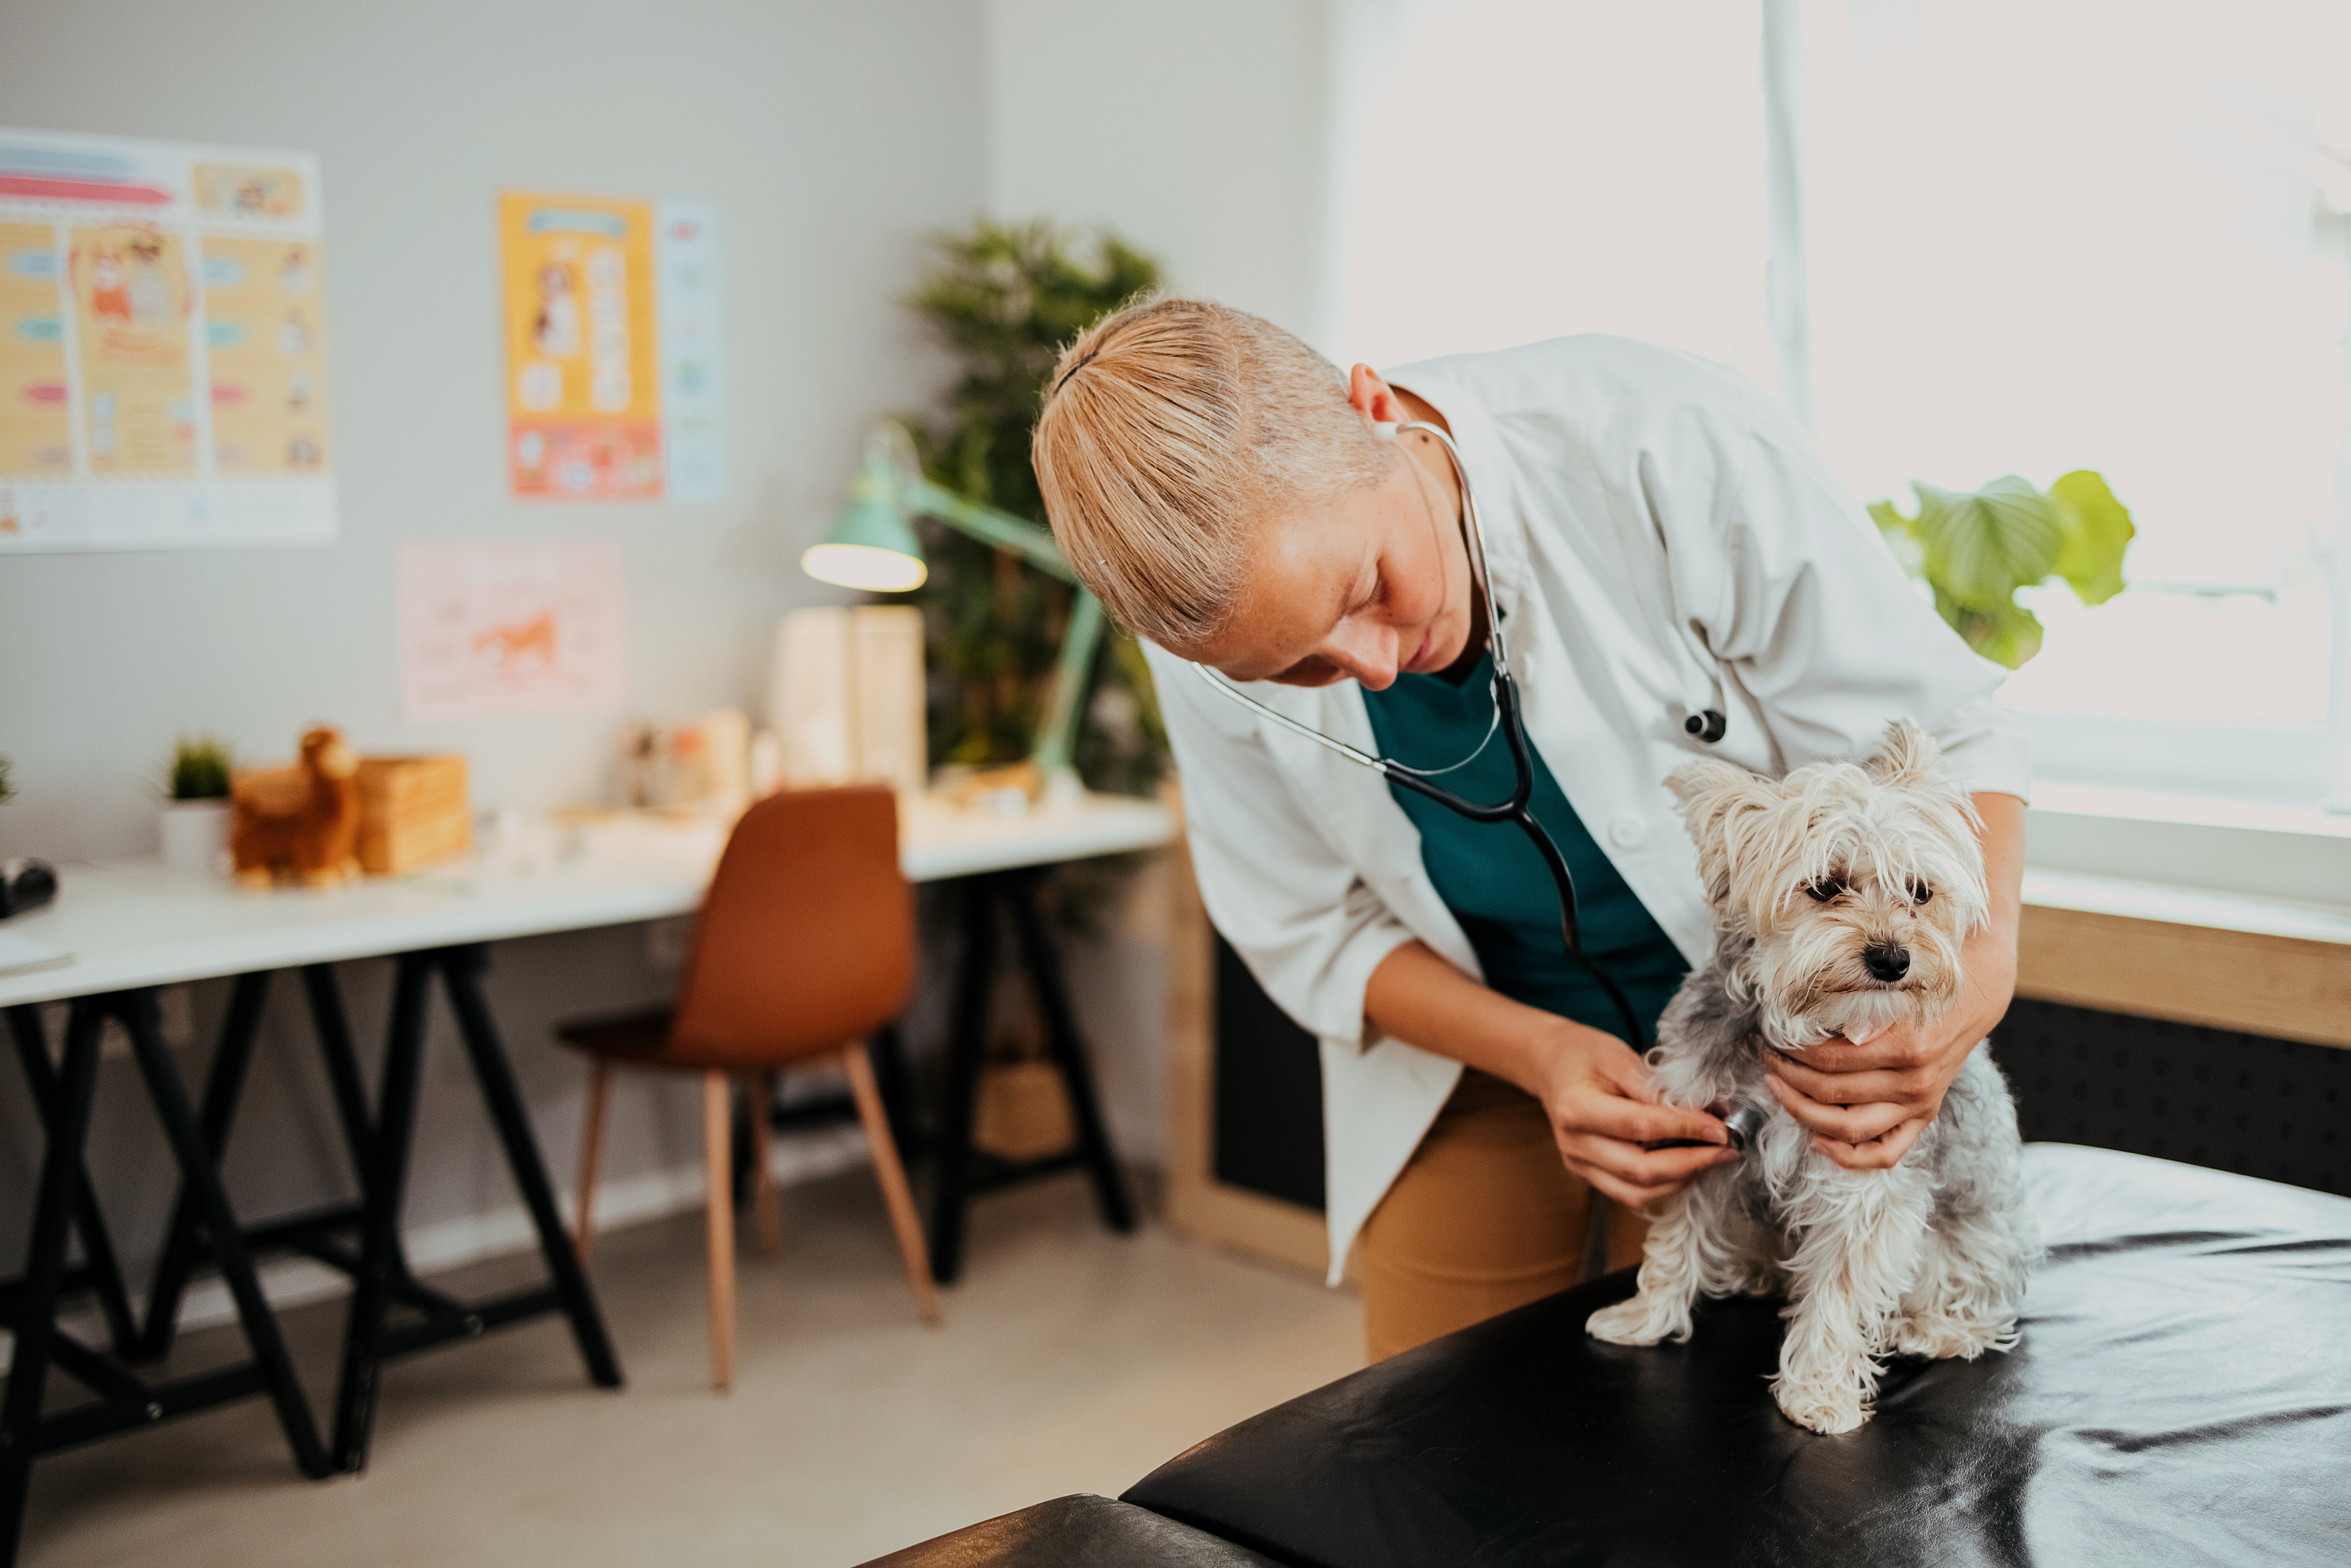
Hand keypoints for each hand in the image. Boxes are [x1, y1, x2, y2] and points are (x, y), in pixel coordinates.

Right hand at [1532, 1021, 1739, 1208]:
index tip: (1720, 1127)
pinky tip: (1688, 1167)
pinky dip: (1665, 1185)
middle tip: (1727, 1150)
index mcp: (1576, 1108)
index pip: (1640, 1127)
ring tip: (1713, 1160)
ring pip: (1638, 1194)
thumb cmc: (1585, 1055)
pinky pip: (1632, 1194)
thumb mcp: (1620, 1056)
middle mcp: (1574, 1145)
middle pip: (1640, 1171)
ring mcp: (1579, 1166)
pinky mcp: (1589, 1176)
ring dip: (1682, 1180)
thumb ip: (1657, 1087)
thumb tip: (1706, 1112)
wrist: (1550, 1066)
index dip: (1685, 1129)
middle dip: (1692, 1164)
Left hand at [1765, 924, 2016, 1170]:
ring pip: (1848, 1129)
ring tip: (1779, 1092)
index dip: (1791, 1053)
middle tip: (1768, 1060)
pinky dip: (1848, 1156)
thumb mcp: (1891, 992)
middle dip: (1788, 1078)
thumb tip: (1803, 1028)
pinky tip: (1817, 1141)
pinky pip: (1885, 1154)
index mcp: (1904, 1047)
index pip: (1828, 1061)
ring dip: (1803, 1113)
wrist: (1972, 1003)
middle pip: (1830, 1094)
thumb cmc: (1923, 991)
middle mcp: (1912, 1083)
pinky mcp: (1922, 1118)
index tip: (1771, 1039)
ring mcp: (1918, 1106)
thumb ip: (1855, 1013)